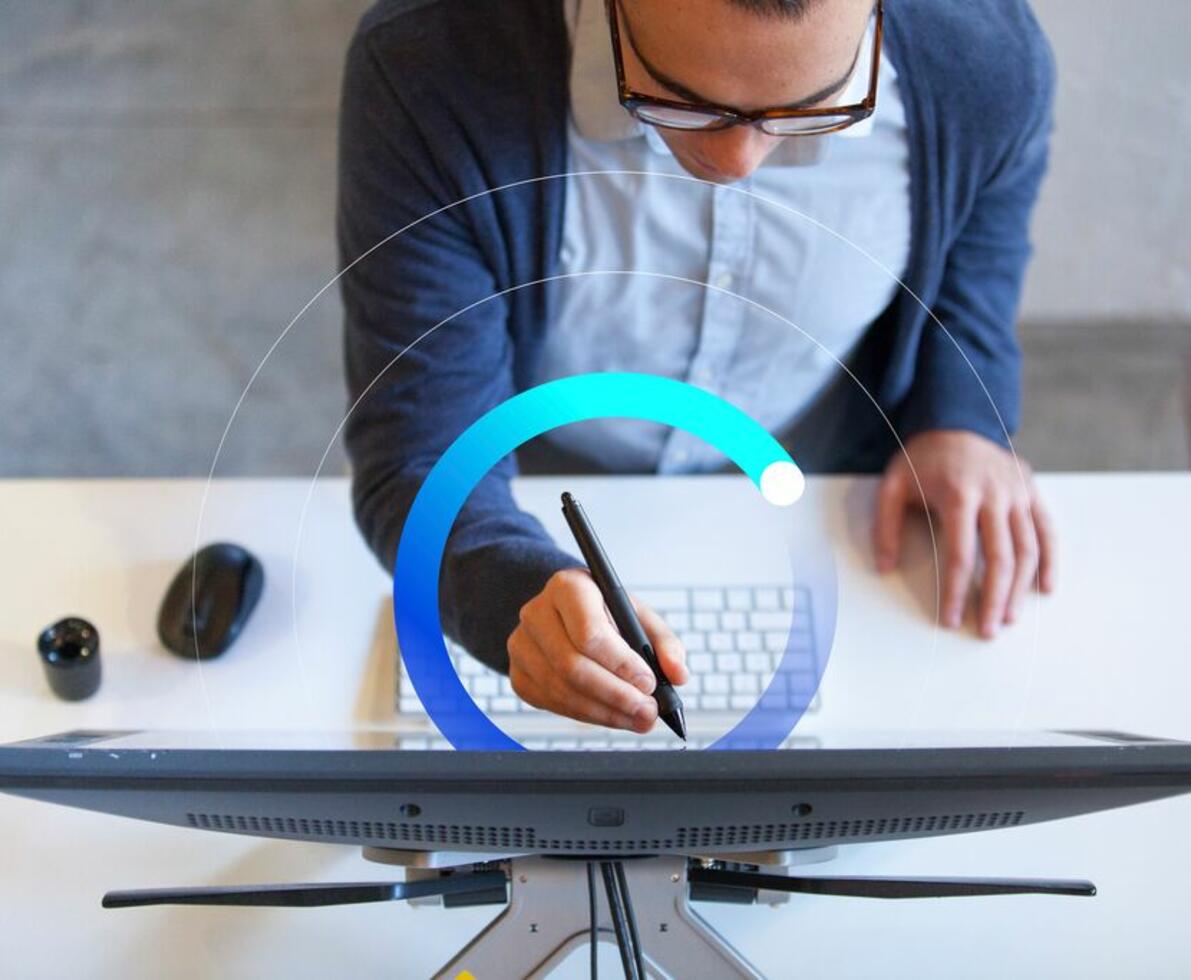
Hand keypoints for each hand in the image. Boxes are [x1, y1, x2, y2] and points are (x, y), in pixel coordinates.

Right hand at [507, 568, 688, 731]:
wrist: (565, 614)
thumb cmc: (604, 612)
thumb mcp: (637, 615)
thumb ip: (664, 643)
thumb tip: (677, 675)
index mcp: (568, 586)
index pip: (589, 632)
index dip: (620, 663)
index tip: (648, 682)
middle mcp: (536, 613)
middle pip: (573, 666)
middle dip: (616, 695)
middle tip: (648, 711)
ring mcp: (522, 645)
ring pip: (562, 690)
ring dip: (605, 712)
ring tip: (638, 718)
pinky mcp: (519, 674)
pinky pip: (552, 704)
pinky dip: (587, 716)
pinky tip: (612, 716)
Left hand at [874, 429, 1054, 637]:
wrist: (957, 419)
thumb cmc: (923, 458)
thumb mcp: (893, 484)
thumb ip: (886, 526)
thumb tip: (884, 567)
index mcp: (959, 494)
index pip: (960, 555)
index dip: (956, 591)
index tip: (950, 619)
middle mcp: (995, 495)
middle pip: (1001, 558)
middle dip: (994, 599)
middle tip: (987, 631)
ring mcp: (1018, 493)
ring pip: (1028, 548)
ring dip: (1021, 587)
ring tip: (1009, 617)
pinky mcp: (1032, 491)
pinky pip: (1047, 530)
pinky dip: (1050, 560)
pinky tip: (1045, 588)